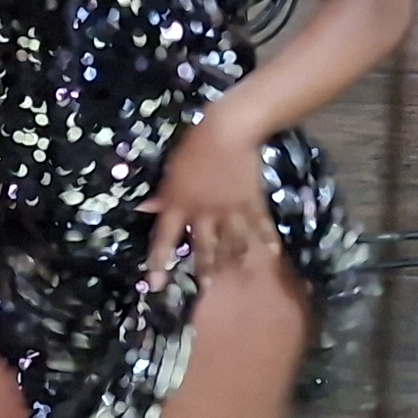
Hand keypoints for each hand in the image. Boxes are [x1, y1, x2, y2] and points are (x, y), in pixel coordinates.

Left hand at [143, 115, 272, 293]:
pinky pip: (260, 224)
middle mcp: (203, 213)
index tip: (156, 285)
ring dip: (234, 259)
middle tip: (206, 286)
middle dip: (204, 268)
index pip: (164, 239)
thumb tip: (145, 209)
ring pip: (232, 242)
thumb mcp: (170, 171)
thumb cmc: (193, 146)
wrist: (228, 131)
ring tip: (240, 274)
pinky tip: (273, 252)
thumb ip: (162, 195)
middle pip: (203, 247)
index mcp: (178, 204)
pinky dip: (267, 238)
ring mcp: (230, 210)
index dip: (158, 263)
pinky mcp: (251, 202)